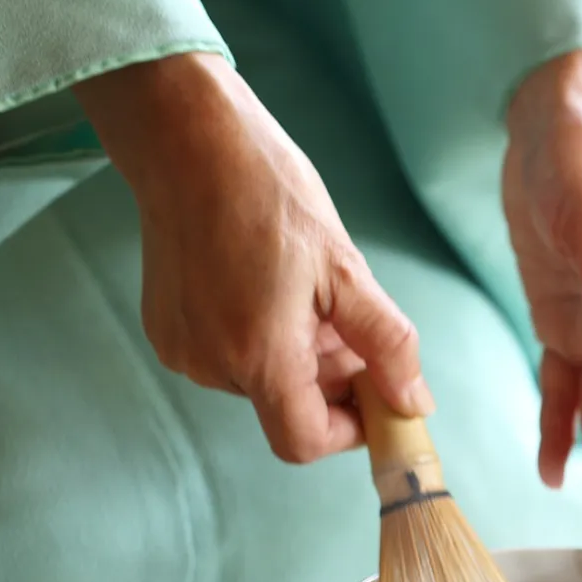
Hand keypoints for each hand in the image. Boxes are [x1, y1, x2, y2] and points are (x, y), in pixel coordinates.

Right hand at [75, 53, 430, 463]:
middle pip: (290, 408)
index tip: (380, 396)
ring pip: (263, 381)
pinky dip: (263, 338)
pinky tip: (270, 286)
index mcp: (256, 354)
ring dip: (300, 355)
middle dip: (333, 377)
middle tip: (349, 320)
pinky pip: (231, 356)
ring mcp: (182, 348)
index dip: (351, 430)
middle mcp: (209, 362)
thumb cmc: (269, 193)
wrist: (186, 140)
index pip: (307, 441)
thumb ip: (386, 346)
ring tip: (307, 292)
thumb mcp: (346, 270)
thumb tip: (414, 404)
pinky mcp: (167, 330)